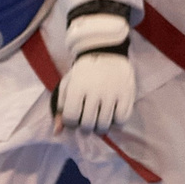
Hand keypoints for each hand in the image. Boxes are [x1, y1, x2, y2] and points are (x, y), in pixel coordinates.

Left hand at [52, 10, 135, 132]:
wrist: (106, 51)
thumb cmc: (84, 72)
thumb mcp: (68, 84)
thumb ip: (61, 108)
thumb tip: (57, 132)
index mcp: (78, 86)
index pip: (70, 118)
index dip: (70, 123)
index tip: (74, 118)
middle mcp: (95, 90)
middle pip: (87, 125)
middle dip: (85, 128)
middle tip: (86, 122)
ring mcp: (113, 93)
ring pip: (104, 125)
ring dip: (99, 128)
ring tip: (98, 121)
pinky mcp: (127, 94)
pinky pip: (121, 120)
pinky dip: (115, 123)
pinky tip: (111, 115)